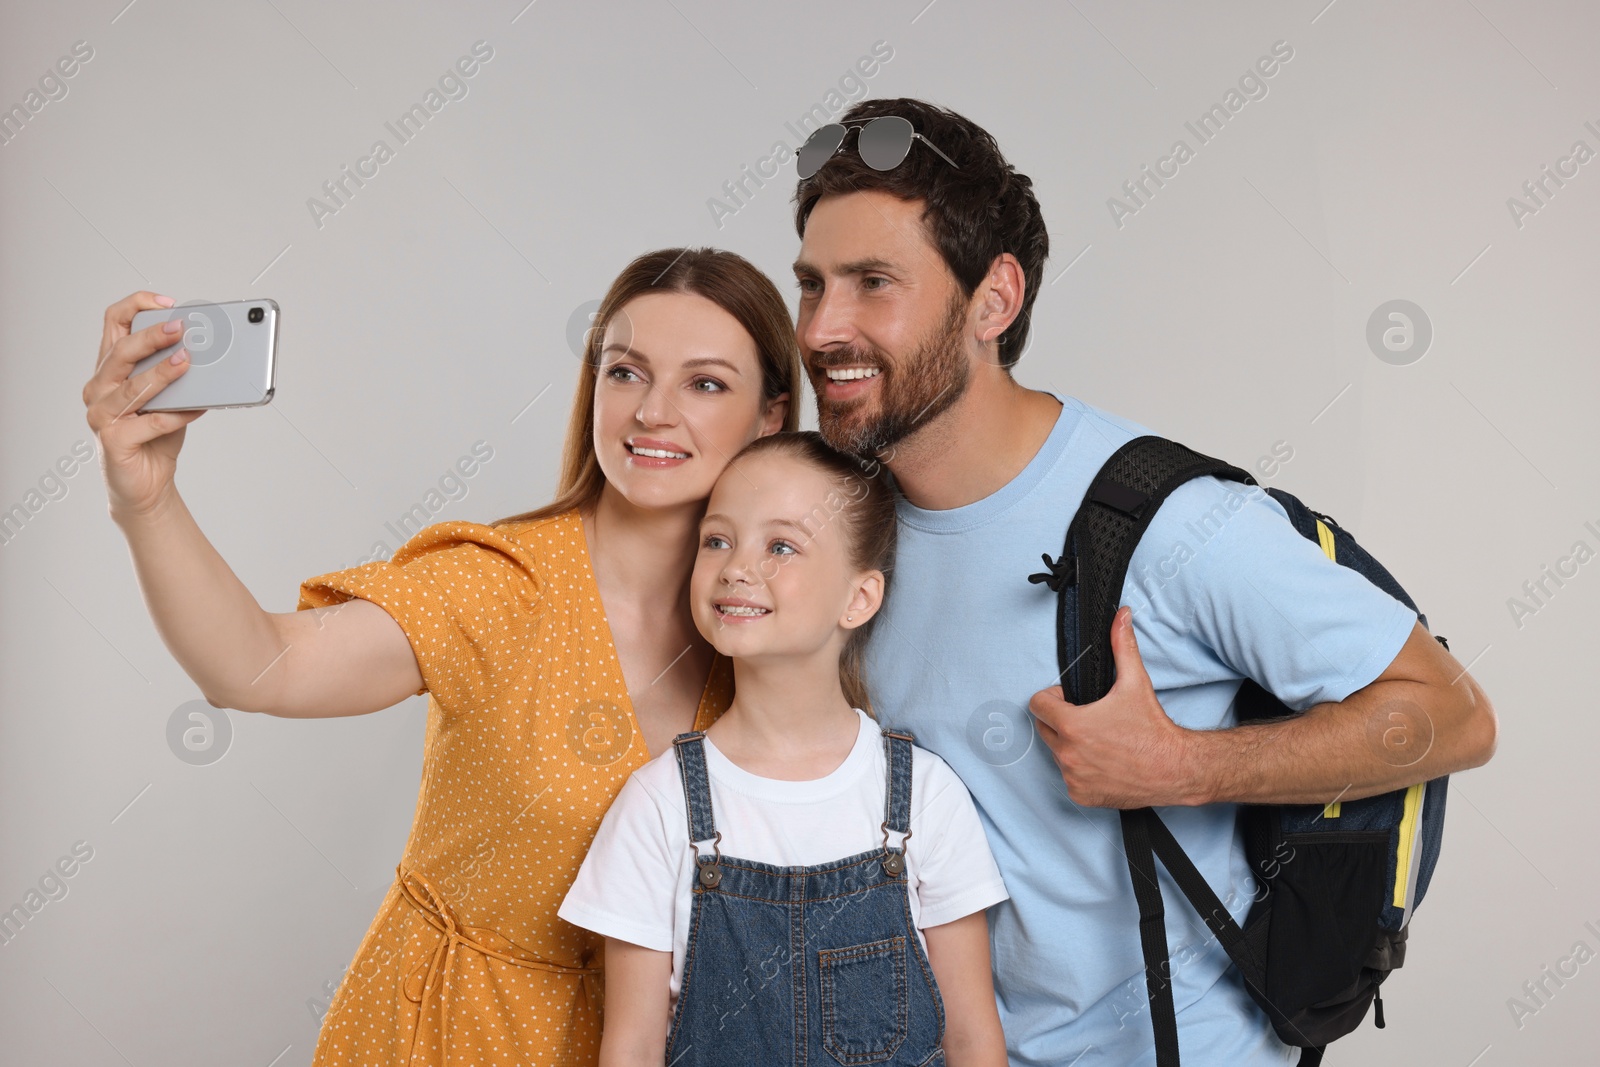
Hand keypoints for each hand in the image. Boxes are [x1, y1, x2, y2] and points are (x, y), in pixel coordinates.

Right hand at [83, 292, 205, 520]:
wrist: (146, 484)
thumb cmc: (156, 436)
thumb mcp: (168, 397)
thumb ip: (176, 375)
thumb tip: (205, 351)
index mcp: (110, 369)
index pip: (113, 324)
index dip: (136, 306)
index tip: (167, 302)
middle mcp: (99, 388)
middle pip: (121, 351)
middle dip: (152, 336)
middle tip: (180, 327)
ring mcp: (101, 415)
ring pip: (133, 387)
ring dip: (163, 373)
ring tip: (188, 362)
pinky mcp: (113, 441)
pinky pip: (148, 422)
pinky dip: (176, 415)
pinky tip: (198, 409)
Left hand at [1028, 606, 1204, 807]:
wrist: (1175, 769)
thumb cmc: (1153, 730)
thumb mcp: (1135, 683)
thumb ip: (1122, 646)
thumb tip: (1121, 616)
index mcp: (1072, 725)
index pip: (1037, 705)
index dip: (1053, 698)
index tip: (1070, 700)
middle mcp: (1068, 753)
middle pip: (1045, 729)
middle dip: (1061, 720)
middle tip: (1089, 719)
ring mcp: (1073, 776)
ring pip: (1057, 753)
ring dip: (1071, 746)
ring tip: (1100, 741)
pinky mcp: (1081, 795)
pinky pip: (1069, 777)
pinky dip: (1081, 770)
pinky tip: (1103, 762)